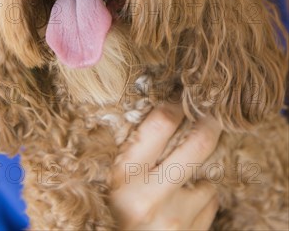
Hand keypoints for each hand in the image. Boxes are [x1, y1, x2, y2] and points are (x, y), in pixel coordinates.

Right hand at [109, 103, 221, 229]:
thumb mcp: (106, 179)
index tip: (181, 99)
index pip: (161, 122)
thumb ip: (128, 151)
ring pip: (207, 178)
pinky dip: (200, 198)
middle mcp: (151, 196)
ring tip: (179, 180)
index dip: (176, 105)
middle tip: (212, 114)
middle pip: (199, 144)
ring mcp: (176, 220)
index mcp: (122, 175)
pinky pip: (209, 204)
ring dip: (199, 175)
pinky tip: (181, 204)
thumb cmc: (104, 212)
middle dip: (209, 124)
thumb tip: (159, 112)